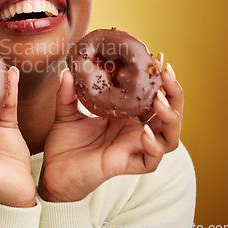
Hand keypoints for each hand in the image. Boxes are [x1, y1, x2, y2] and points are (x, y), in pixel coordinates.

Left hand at [39, 55, 182, 202]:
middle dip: (173, 93)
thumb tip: (67, 71)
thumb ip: (67, 93)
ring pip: (170, 137)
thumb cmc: (64, 143)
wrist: (54, 171)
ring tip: (158, 101)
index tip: (157, 56)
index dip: (158, 78)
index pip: (150, 95)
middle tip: (164, 74)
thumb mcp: (65, 113)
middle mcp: (134, 130)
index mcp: (124, 115)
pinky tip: (144, 131)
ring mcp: (134, 148)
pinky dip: (153, 145)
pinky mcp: (129, 165)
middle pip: (168, 113)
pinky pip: (152, 159)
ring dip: (170, 117)